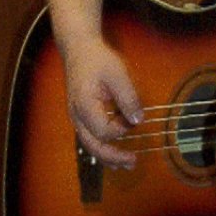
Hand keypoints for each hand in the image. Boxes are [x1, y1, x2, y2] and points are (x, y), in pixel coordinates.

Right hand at [60, 35, 143, 169]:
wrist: (78, 50)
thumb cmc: (98, 60)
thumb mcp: (117, 74)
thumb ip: (128, 97)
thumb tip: (138, 120)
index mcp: (84, 105)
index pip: (103, 131)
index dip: (120, 130)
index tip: (132, 119)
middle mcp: (77, 116)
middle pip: (93, 146)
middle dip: (113, 157)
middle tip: (132, 162)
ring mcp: (77, 118)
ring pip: (90, 146)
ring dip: (108, 157)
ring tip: (125, 165)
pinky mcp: (81, 117)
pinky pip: (90, 138)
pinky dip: (102, 148)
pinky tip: (114, 155)